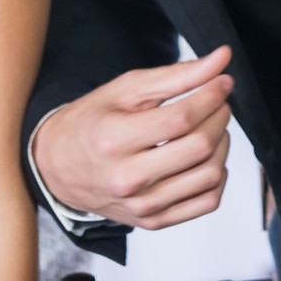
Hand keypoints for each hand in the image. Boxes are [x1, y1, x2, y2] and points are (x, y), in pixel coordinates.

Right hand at [32, 46, 233, 229]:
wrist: (58, 166)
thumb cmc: (91, 123)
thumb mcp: (125, 89)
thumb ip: (176, 75)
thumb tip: (221, 60)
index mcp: (114, 139)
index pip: (181, 119)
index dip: (212, 96)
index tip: (222, 81)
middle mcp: (128, 179)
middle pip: (199, 146)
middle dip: (220, 116)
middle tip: (217, 101)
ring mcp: (142, 206)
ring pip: (209, 175)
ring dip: (222, 143)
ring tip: (210, 126)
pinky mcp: (153, 221)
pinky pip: (207, 202)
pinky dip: (217, 175)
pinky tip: (204, 157)